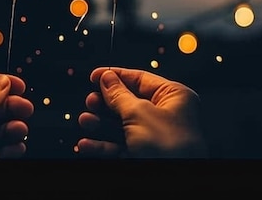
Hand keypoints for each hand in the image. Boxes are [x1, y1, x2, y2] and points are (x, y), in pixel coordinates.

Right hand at [77, 67, 206, 157]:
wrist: (176, 185)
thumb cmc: (170, 148)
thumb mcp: (139, 114)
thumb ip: (119, 95)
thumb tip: (107, 78)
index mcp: (174, 97)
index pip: (140, 79)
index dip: (115, 76)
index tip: (94, 75)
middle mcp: (166, 116)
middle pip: (127, 102)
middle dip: (105, 103)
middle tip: (90, 101)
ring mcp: (154, 138)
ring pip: (121, 126)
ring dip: (100, 124)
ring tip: (86, 121)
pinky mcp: (145, 156)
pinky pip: (119, 147)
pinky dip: (102, 146)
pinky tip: (87, 144)